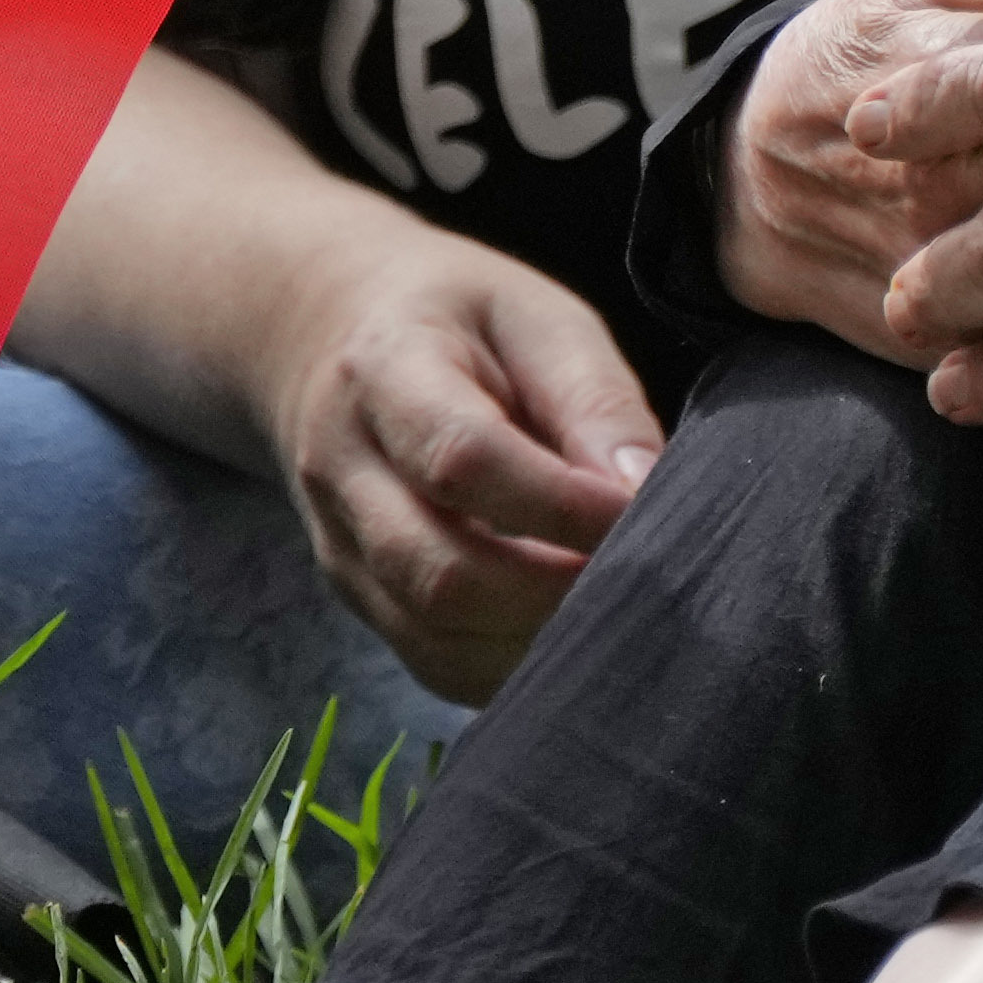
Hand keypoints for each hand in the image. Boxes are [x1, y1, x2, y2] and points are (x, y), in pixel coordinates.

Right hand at [254, 223, 658, 694]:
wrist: (336, 334)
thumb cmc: (459, 322)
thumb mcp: (537, 318)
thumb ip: (594, 399)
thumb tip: (646, 493)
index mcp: (385, 370)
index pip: (463, 460)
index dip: (564, 507)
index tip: (642, 516)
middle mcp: (340, 468)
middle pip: (441, 572)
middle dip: (556, 594)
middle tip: (641, 580)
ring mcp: (338, 544)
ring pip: (436, 637)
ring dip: (538, 641)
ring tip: (611, 607)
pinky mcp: (357, 597)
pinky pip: (435, 663)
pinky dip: (511, 665)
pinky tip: (564, 631)